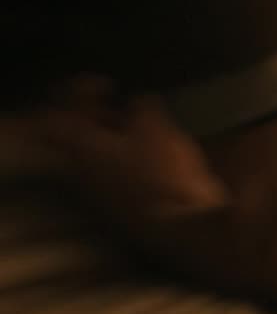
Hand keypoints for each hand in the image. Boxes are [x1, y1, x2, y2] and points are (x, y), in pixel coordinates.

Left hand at [2, 76, 227, 214]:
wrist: (180, 229)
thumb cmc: (163, 174)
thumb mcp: (156, 128)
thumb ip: (142, 107)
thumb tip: (139, 101)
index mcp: (80, 147)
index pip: (61, 111)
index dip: (81, 91)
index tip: (108, 83)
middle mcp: (80, 170)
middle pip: (75, 134)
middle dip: (97, 114)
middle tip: (122, 103)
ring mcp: (99, 191)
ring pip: (94, 154)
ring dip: (113, 135)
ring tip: (140, 124)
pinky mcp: (120, 205)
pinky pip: (113, 171)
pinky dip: (126, 155)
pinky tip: (151, 150)